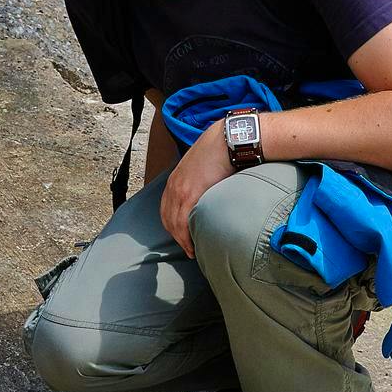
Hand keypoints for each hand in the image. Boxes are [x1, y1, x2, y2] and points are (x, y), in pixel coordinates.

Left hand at [160, 118, 234, 258]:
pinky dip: (186, 237)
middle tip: (187, 249)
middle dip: (176, 237)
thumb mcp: (203, 167)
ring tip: (192, 252)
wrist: (225, 140)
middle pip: (167, 219)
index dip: (172, 226)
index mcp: (175, 180)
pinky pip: (183, 222)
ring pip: (174, 224)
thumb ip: (200, 181)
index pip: (166, 209)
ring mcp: (180, 191)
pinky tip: (193, 245)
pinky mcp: (190, 194)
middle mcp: (173, 186)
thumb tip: (210, 192)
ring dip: (181, 241)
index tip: (181, 237)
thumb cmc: (220, 152)